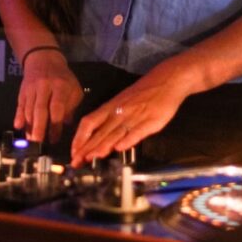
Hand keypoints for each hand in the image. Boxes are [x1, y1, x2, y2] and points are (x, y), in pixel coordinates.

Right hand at [14, 50, 84, 144]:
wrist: (43, 58)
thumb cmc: (62, 78)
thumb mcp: (73, 88)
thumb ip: (72, 106)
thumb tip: (66, 125)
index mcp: (60, 86)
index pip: (57, 108)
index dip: (55, 125)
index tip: (55, 139)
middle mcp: (44, 87)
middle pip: (40, 109)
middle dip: (39, 128)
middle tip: (38, 144)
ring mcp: (31, 88)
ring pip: (29, 109)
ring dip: (29, 126)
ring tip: (31, 141)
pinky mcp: (22, 90)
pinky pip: (20, 105)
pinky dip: (18, 116)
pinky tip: (18, 126)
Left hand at [69, 64, 187, 167]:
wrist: (167, 79)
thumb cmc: (144, 92)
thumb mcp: (123, 102)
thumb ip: (113, 120)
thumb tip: (101, 139)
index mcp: (111, 106)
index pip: (89, 122)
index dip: (79, 138)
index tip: (73, 152)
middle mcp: (119, 111)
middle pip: (99, 131)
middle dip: (86, 148)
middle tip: (76, 162)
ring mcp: (135, 115)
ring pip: (115, 132)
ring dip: (102, 146)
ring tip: (90, 158)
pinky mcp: (151, 120)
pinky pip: (137, 131)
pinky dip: (128, 140)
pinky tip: (119, 148)